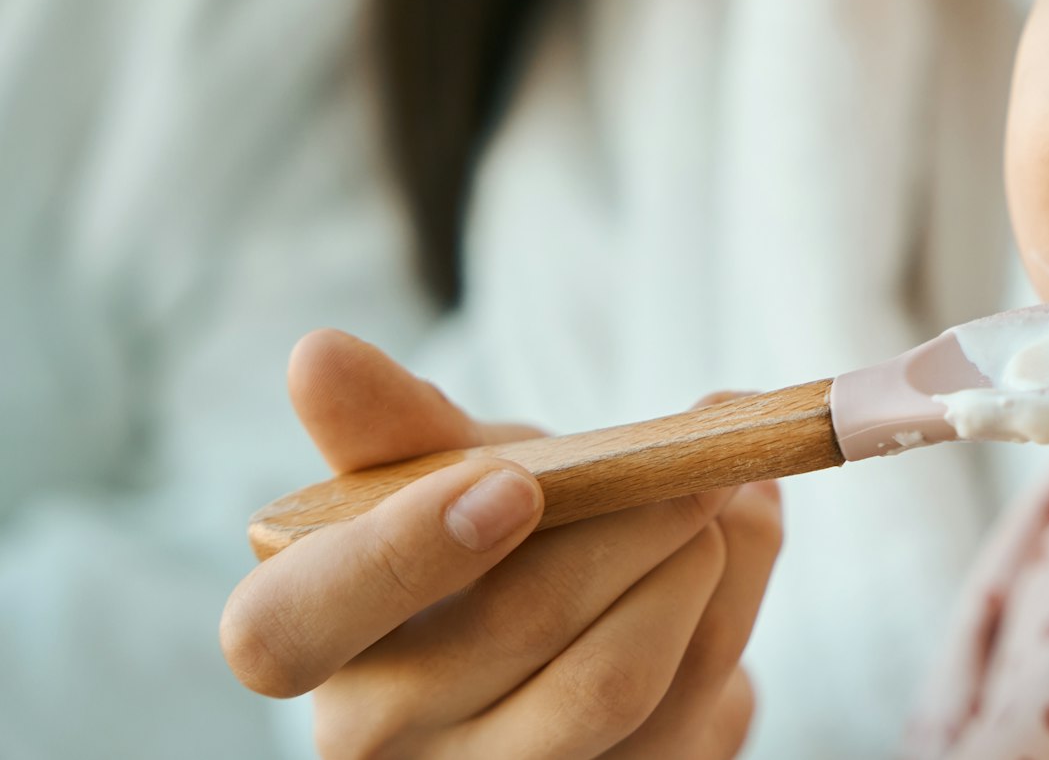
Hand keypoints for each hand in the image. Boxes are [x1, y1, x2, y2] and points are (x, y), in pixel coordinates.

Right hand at [220, 330, 780, 758]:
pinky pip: (692, 714)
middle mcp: (376, 740)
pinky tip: (733, 561)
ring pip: (616, 680)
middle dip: (633, 523)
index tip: (514, 484)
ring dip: (701, 567)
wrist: (575, 632)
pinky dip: (734, 612)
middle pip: (515, 627)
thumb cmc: (486, 539)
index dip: (400, 554)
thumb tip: (317, 355)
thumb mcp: (440, 469)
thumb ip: (390, 420)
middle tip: (696, 465)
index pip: (286, 630)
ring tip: (723, 497)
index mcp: (303, 634)